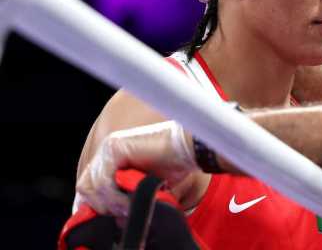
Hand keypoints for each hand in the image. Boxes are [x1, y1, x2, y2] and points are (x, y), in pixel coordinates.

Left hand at [76, 121, 197, 215]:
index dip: (95, 205)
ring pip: (92, 186)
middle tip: (122, 215)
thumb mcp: (145, 187)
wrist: (189, 148)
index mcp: (111, 158)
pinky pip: (104, 180)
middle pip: (86, 187)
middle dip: (102, 206)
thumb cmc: (174, 166)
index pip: (89, 187)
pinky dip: (115, 196)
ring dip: (110, 203)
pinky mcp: (115, 147)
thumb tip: (116, 221)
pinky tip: (131, 200)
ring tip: (129, 208)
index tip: (107, 219)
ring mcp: (109, 148)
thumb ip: (126, 199)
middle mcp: (106, 151)